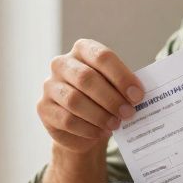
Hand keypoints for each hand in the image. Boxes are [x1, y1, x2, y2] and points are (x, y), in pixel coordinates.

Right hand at [37, 39, 144, 154]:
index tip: (138, 95)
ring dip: (99, 115)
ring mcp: (50, 85)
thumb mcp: (115, 87)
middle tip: (128, 113)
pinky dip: (87, 128)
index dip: (121, 76)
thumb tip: (138, 96)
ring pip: (74, 101)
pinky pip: (66, 120)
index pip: (102, 56)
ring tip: (115, 124)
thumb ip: (124, 87)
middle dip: (111, 98)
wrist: (82, 124)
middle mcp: (62, 63)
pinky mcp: (43, 108)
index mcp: (82, 50)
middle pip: (86, 78)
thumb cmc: (103, 98)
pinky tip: (100, 132)